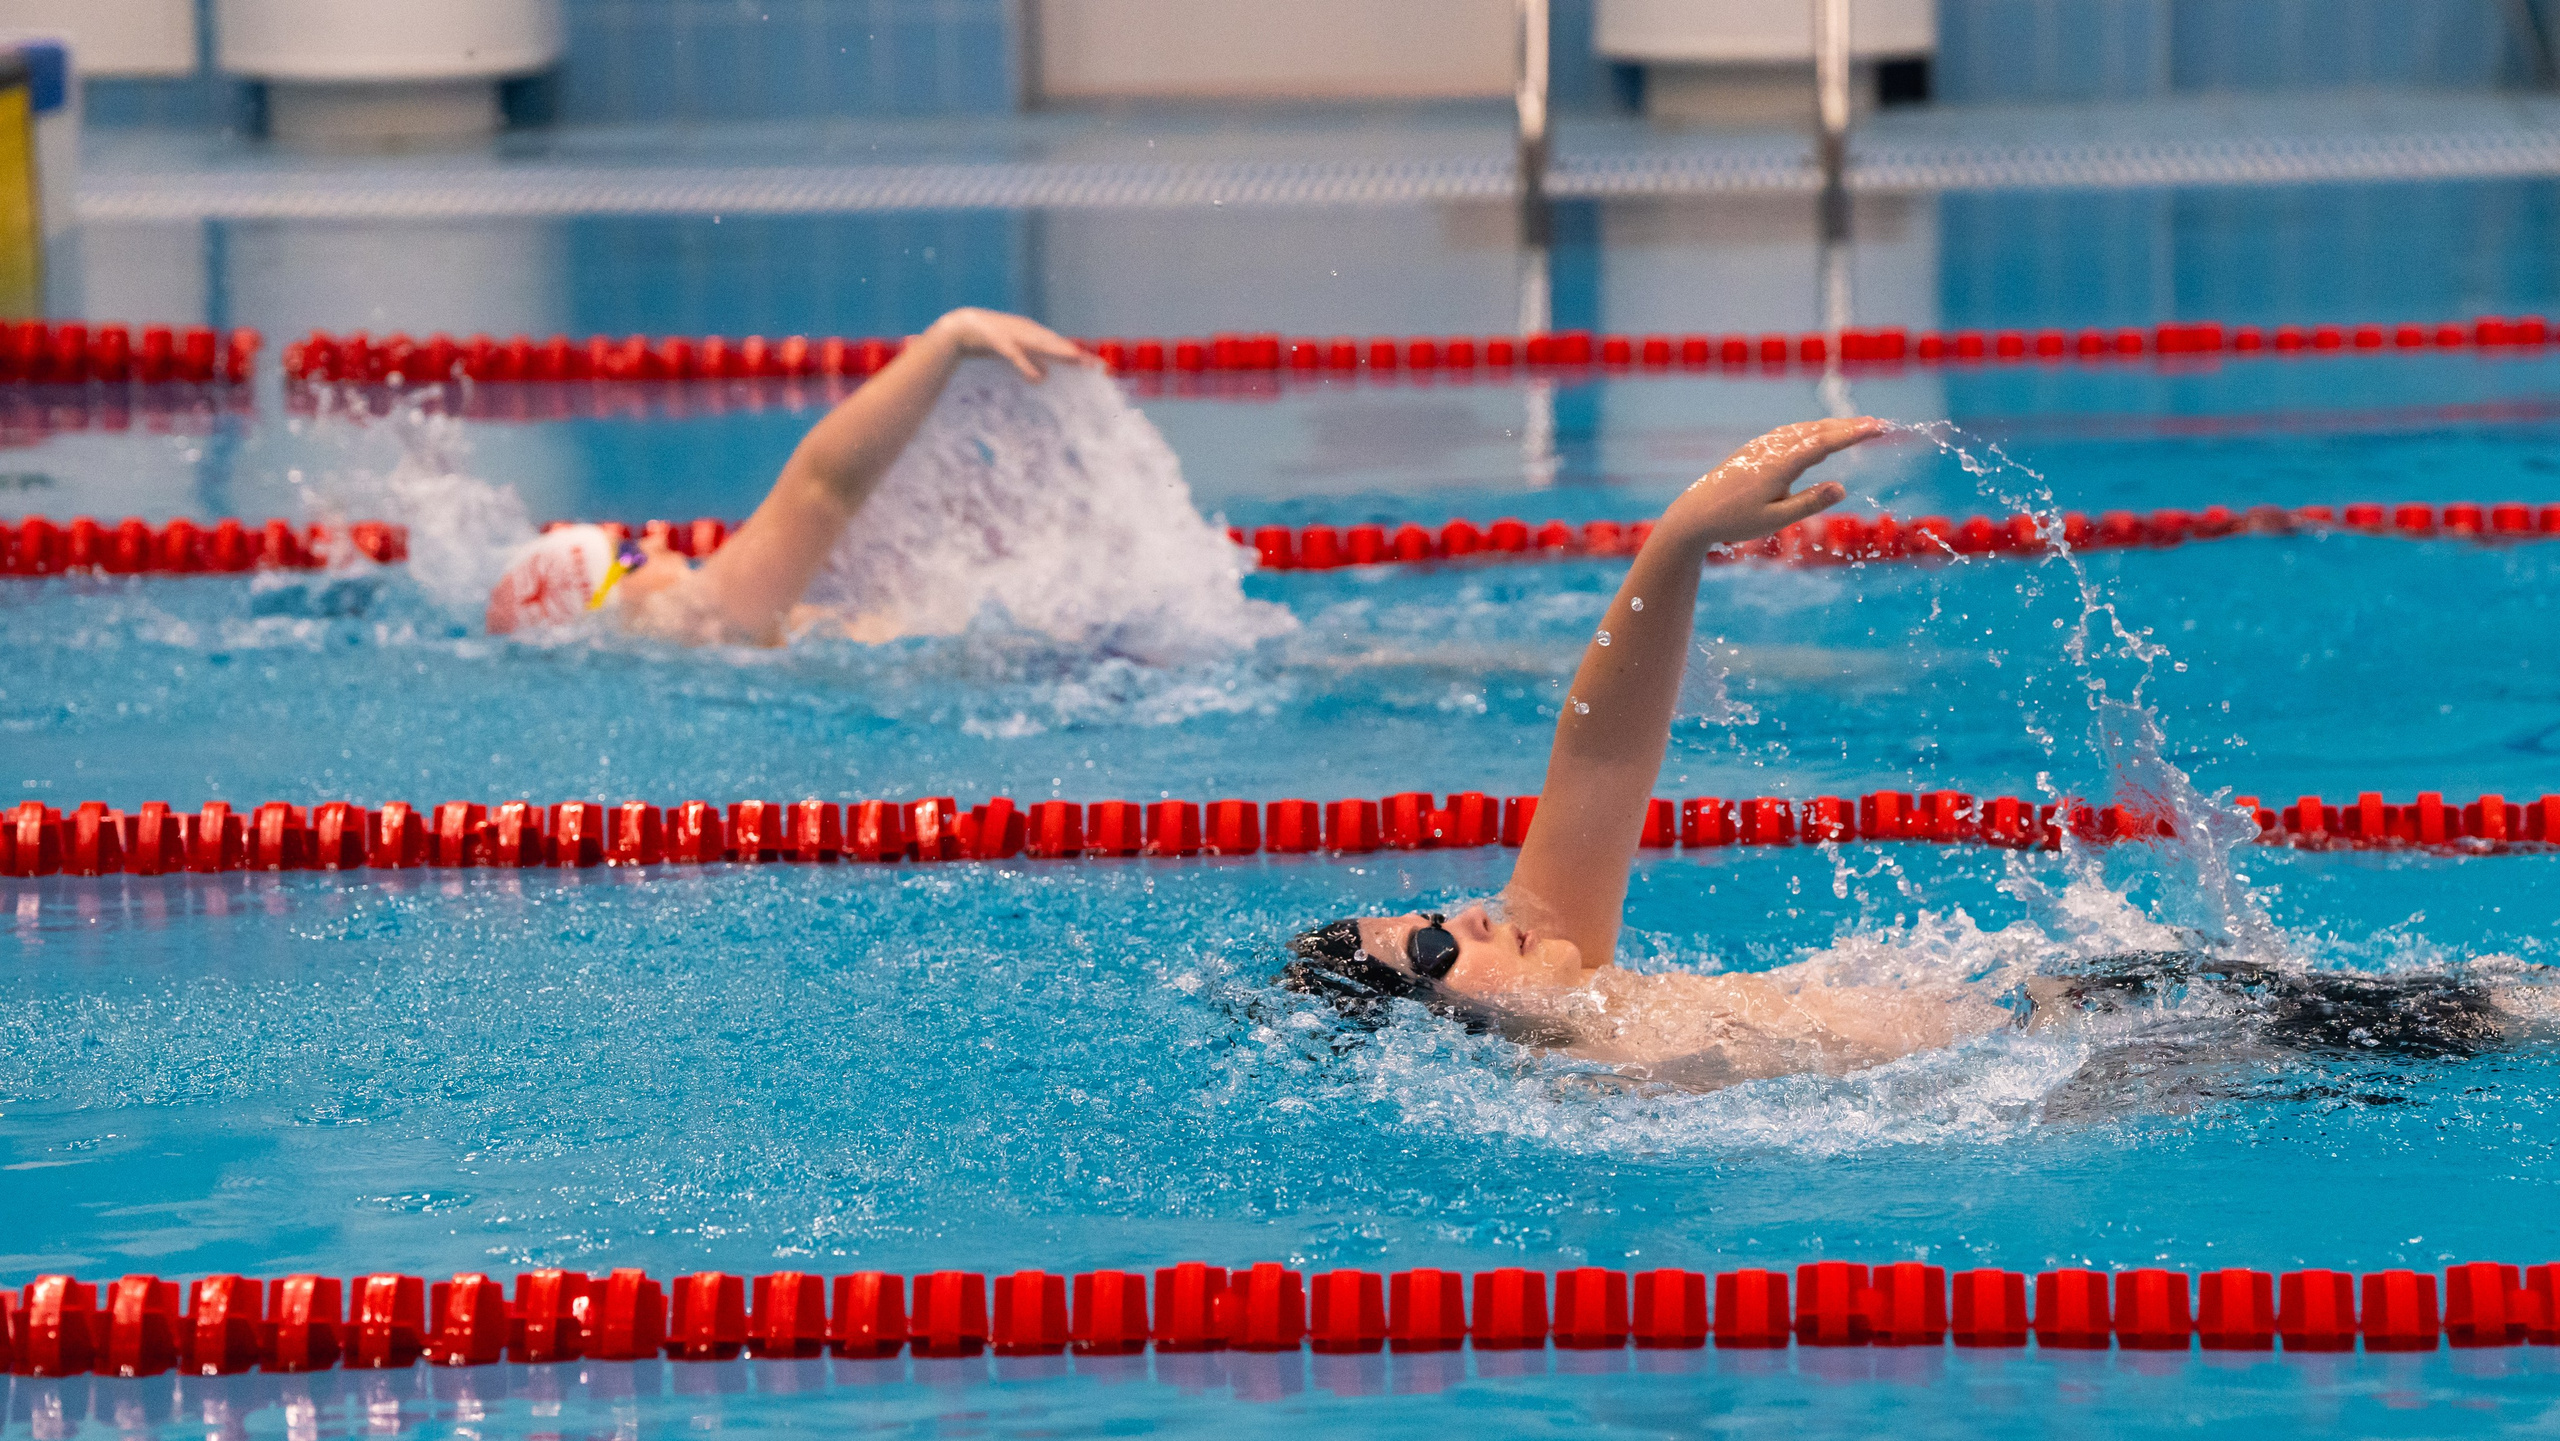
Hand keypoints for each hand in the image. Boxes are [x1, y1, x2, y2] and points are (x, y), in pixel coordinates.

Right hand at [923, 308, 1092, 382]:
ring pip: (1041, 345)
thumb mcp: (1014, 354)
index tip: (1099, 368)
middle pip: (1057, 345)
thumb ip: (1029, 364)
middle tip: (1097, 365)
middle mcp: (1028, 332)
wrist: (961, 327)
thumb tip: (1045, 377)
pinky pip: (1016, 356)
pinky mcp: (999, 342)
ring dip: (1059, 352)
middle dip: (1076, 355)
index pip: (1061, 347)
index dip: (1079, 357)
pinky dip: (1027, 365)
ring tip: (1077, 360)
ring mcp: (1015, 335)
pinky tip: (1038, 377)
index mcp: (1032, 335)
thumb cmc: (990, 340)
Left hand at [1663, 416, 1880, 546]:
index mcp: (1779, 465)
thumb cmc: (1734, 522)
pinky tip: (1816, 435)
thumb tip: (1842, 487)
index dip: (1853, 434)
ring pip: (1801, 430)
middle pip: (1816, 431)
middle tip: (1877, 424)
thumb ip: (1809, 503)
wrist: (1693, 515)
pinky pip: (1788, 434)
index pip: (1824, 443)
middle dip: (1848, 426)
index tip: (1878, 427)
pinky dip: (1809, 430)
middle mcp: (1771, 449)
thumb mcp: (1775, 519)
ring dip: (1829, 426)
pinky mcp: (1753, 451)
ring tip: (1854, 427)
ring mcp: (1760, 447)